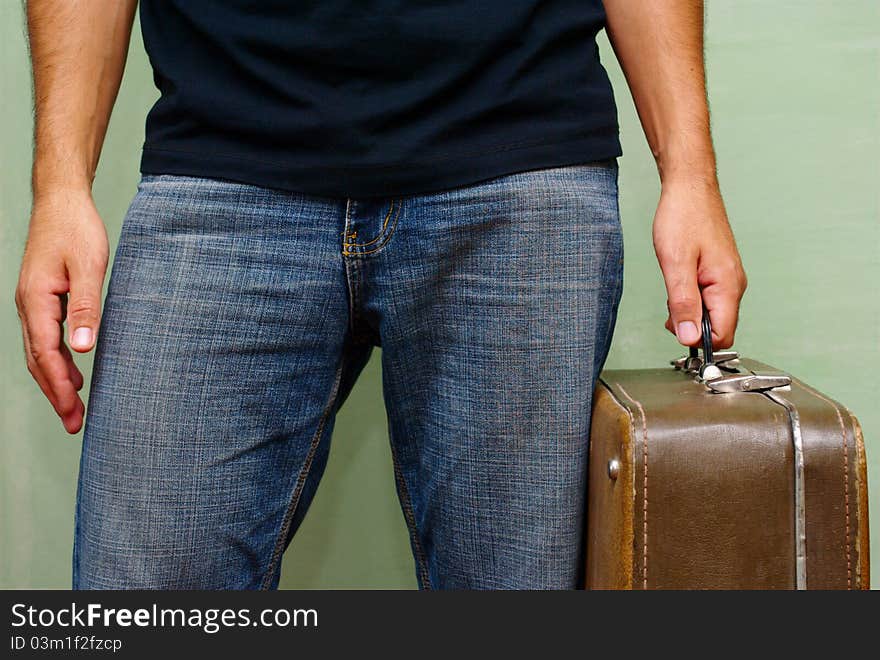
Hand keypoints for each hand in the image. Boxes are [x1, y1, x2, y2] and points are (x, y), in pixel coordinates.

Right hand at [15, 189, 108, 433]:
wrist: (61, 201)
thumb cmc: (77, 229)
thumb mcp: (89, 267)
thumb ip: (87, 307)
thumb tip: (84, 349)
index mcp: (37, 301)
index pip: (46, 355)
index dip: (59, 387)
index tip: (74, 413)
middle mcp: (28, 306)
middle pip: (37, 361)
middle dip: (55, 394)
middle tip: (74, 425)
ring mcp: (32, 303)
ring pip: (39, 352)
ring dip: (55, 381)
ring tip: (74, 408)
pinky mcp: (42, 299)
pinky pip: (45, 339)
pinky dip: (57, 361)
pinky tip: (73, 373)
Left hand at [652, 177, 746, 348]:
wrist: (689, 186)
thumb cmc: (683, 217)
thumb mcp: (675, 264)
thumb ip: (683, 304)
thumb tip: (689, 338)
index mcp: (728, 286)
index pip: (722, 335)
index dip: (698, 340)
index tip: (675, 328)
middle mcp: (734, 285)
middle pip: (717, 327)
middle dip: (691, 325)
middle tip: (669, 304)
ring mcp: (728, 278)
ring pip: (710, 312)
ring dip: (688, 310)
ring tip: (672, 285)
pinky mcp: (719, 271)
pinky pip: (707, 298)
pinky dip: (690, 297)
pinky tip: (678, 280)